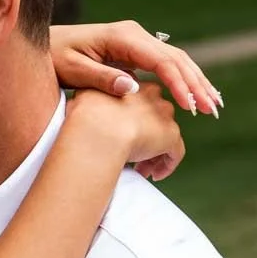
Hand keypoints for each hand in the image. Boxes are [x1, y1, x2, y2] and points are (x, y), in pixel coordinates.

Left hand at [51, 20, 222, 117]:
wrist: (44, 43)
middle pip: (176, 58)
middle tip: (212, 109)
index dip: (179, 84)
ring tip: (213, 104)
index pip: (162, 61)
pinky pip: (166, 64)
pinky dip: (183, 79)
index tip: (190, 107)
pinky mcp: (135, 50)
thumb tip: (132, 87)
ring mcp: (137, 40)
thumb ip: (101, 78)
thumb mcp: (72, 70)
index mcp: (123, 37)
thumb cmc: (54, 57)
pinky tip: (194, 95)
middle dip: (196, 84)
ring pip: (176, 59)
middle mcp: (135, 35)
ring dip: (196, 81)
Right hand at [70, 82, 184, 183]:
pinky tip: (154, 175)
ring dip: (154, 153)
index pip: (136, 99)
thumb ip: (88, 101)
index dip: (129, 119)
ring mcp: (163, 114)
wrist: (97, 129)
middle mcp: (150, 94)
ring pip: (165, 134)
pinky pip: (175, 152)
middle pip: (154, 116)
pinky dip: (167, 165)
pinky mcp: (171, 135)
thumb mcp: (80, 98)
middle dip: (146, 136)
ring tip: (141, 170)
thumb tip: (81, 110)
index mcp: (129, 82)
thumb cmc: (81, 116)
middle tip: (131, 155)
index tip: (119, 135)